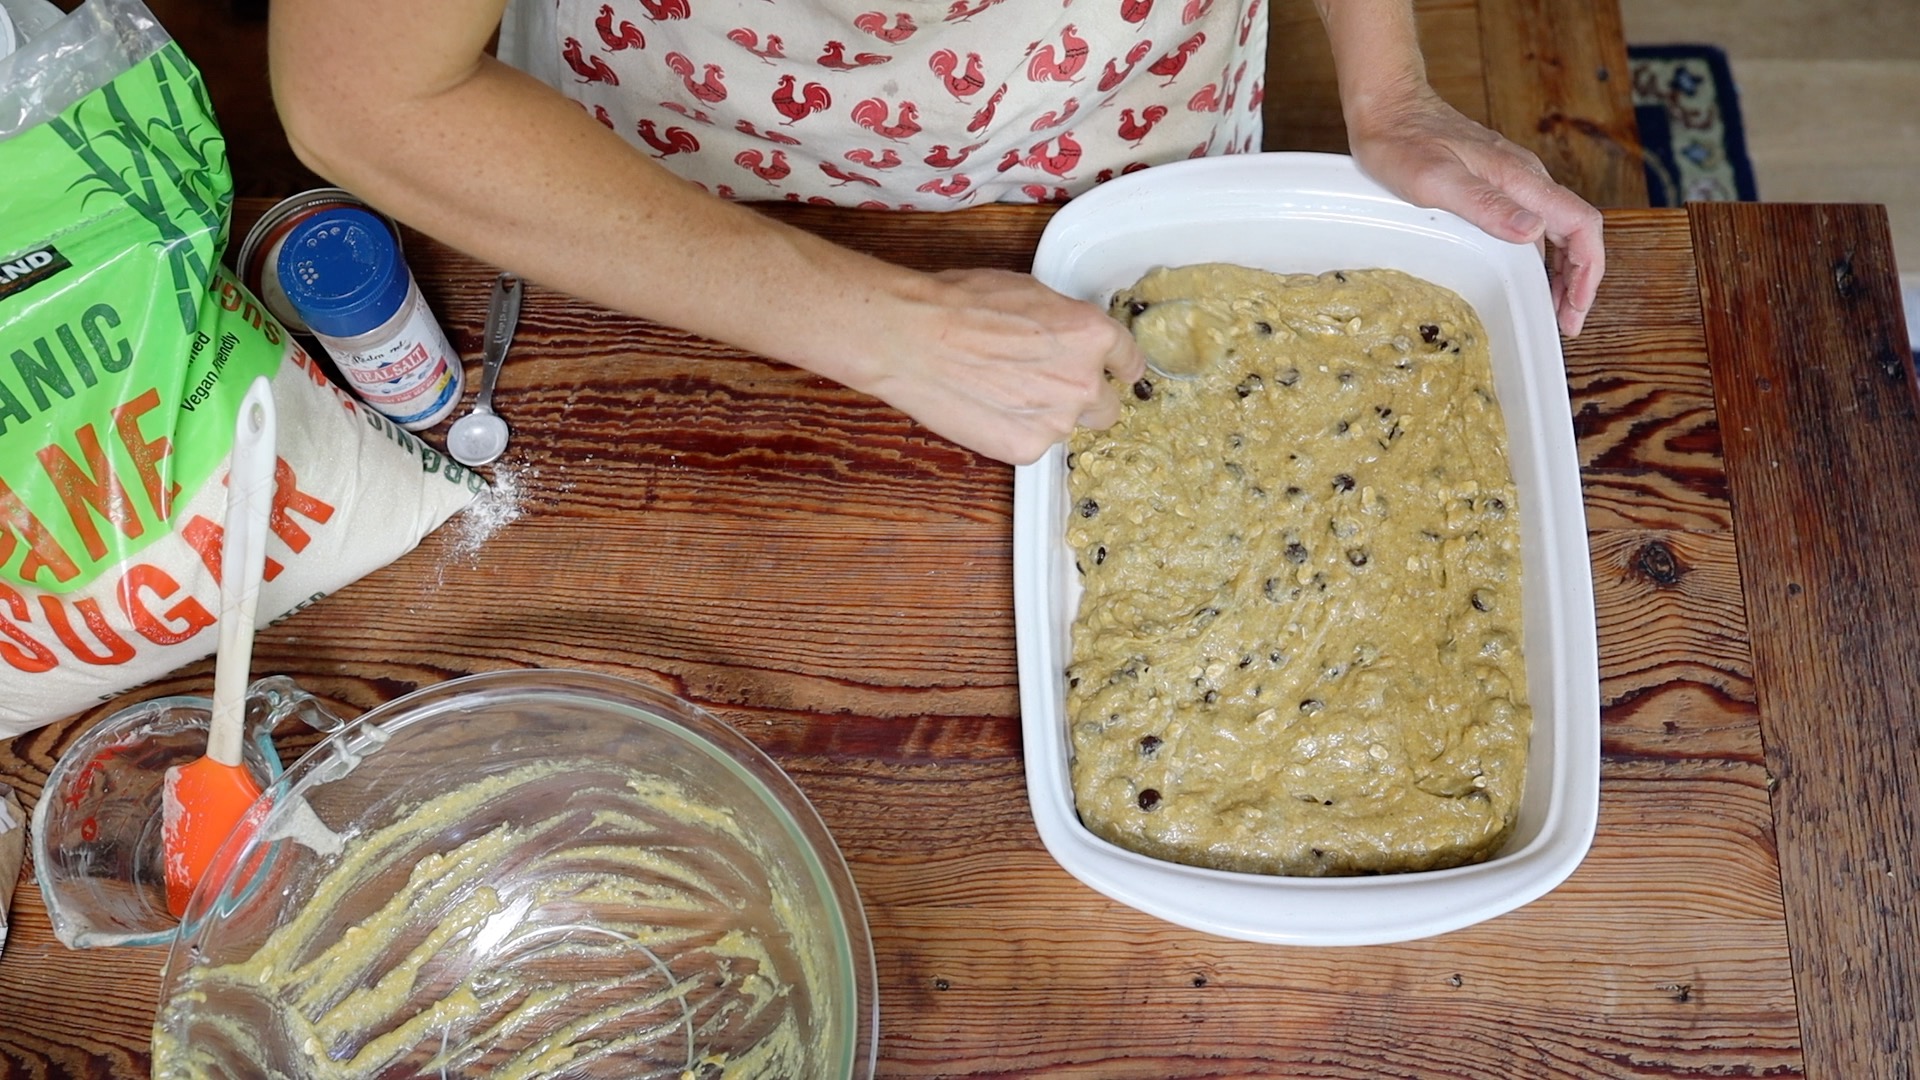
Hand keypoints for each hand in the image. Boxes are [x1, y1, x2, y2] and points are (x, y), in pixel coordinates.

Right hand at [856, 269, 1146, 465]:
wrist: (913, 338)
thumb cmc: (960, 305)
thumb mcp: (1029, 292)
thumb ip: (1063, 322)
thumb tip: (1066, 336)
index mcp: (1091, 335)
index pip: (1129, 360)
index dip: (1120, 368)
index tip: (1118, 374)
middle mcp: (1084, 382)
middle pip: (1106, 407)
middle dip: (1084, 400)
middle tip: (1045, 387)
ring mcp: (1057, 421)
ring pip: (1064, 427)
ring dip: (1044, 416)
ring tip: (999, 393)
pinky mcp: (1026, 449)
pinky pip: (1032, 444)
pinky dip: (1015, 433)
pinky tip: (986, 409)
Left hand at [1345, 86, 1605, 336]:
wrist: (1387, 105)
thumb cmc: (1403, 141)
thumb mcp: (1436, 180)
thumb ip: (1485, 204)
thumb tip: (1533, 231)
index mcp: (1521, 180)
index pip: (1581, 225)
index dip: (1587, 271)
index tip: (1575, 309)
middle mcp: (1525, 179)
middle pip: (1575, 233)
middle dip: (1577, 281)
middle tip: (1564, 323)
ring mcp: (1512, 180)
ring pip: (1554, 231)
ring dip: (1559, 272)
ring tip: (1548, 310)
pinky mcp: (1494, 182)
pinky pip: (1531, 223)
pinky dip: (1536, 257)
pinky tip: (1520, 276)